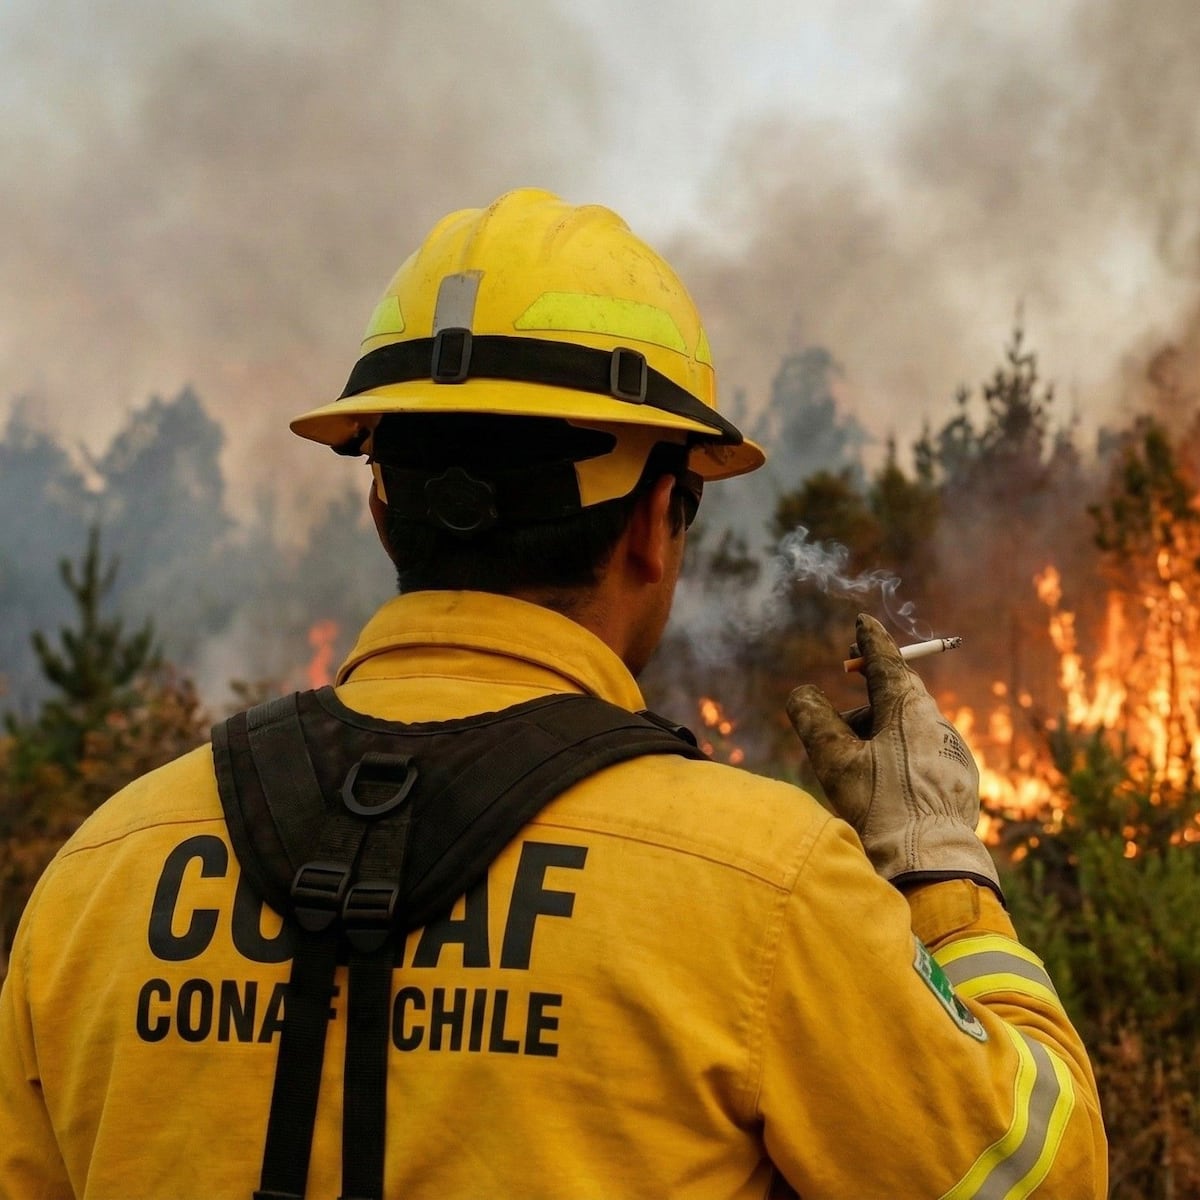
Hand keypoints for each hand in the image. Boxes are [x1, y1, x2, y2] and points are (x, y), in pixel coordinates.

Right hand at [786, 613, 1001, 897]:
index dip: (871, 641)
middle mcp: (938, 724)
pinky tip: (881, 789)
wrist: (930, 865)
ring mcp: (953, 754)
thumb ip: (812, 718)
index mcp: (910, 710)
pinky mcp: (959, 782)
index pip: (889, 661)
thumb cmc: (879, 807)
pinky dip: (897, 757)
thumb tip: (803, 694)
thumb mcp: (834, 760)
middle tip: (845, 692)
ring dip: (878, 732)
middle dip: (869, 692)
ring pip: (909, 728)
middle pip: (897, 695)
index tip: (862, 621)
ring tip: (851, 766)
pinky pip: (923, 755)